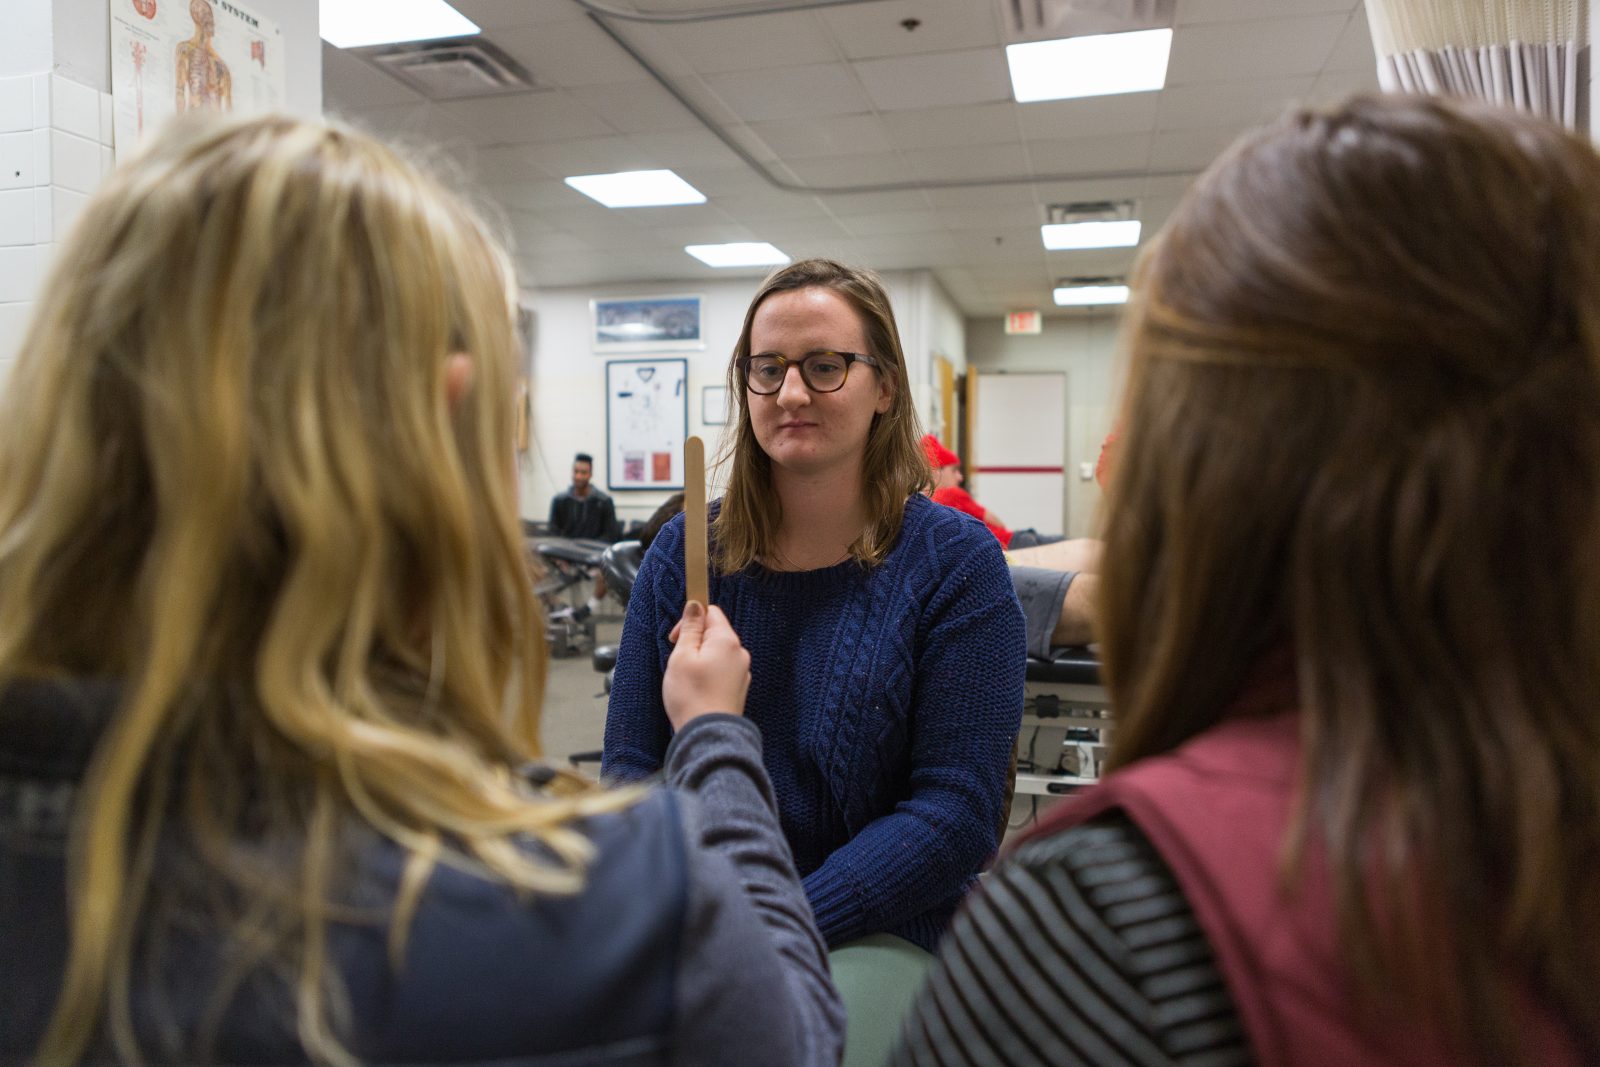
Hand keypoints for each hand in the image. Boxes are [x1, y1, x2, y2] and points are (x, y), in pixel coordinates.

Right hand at [663, 602, 749, 730]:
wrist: (708, 735)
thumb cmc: (691, 695)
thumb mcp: (682, 656)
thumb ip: (690, 628)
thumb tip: (695, 605)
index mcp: (727, 641)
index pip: (712, 612)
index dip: (691, 620)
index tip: (676, 636)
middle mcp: (739, 653)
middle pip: (715, 634)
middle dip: (694, 641)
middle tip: (678, 660)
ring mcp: (741, 672)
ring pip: (717, 653)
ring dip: (700, 659)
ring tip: (686, 679)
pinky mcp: (738, 689)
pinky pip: (721, 671)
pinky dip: (708, 674)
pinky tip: (696, 689)